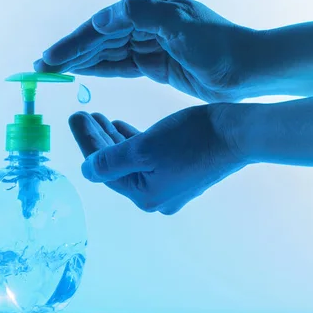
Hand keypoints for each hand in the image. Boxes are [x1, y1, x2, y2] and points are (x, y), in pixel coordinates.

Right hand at [35, 0, 264, 102]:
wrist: (249, 69)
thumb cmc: (220, 45)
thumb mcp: (182, 26)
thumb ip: (143, 16)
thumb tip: (104, 17)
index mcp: (151, 5)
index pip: (104, 25)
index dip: (75, 42)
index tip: (50, 57)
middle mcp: (148, 19)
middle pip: (101, 38)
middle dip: (71, 52)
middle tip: (41, 68)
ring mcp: (152, 41)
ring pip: (109, 52)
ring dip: (82, 61)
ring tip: (54, 71)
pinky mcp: (157, 62)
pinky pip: (123, 65)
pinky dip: (103, 69)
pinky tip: (83, 72)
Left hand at [68, 104, 246, 214]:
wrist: (237, 134)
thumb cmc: (192, 138)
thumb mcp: (144, 148)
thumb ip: (110, 161)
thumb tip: (87, 171)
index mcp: (144, 195)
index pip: (103, 168)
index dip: (86, 141)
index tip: (74, 117)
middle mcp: (156, 198)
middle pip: (116, 167)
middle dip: (98, 139)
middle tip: (83, 114)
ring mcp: (171, 187)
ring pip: (132, 162)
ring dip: (114, 139)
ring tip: (99, 117)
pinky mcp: (181, 173)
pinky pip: (148, 160)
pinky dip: (134, 144)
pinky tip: (123, 128)